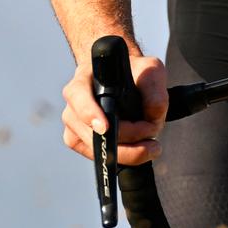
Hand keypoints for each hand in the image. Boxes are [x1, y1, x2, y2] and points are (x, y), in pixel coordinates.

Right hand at [60, 49, 166, 165]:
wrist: (124, 81)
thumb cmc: (133, 73)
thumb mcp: (150, 70)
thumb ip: (154, 90)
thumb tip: (152, 117)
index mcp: (83, 80)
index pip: (77, 96)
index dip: (89, 113)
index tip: (105, 127)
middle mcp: (73, 105)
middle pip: (92, 132)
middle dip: (128, 137)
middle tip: (152, 130)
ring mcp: (73, 126)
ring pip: (97, 149)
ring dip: (129, 150)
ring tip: (150, 141)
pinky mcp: (80, 143)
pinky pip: (101, 157)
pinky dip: (123, 156)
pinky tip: (138, 147)